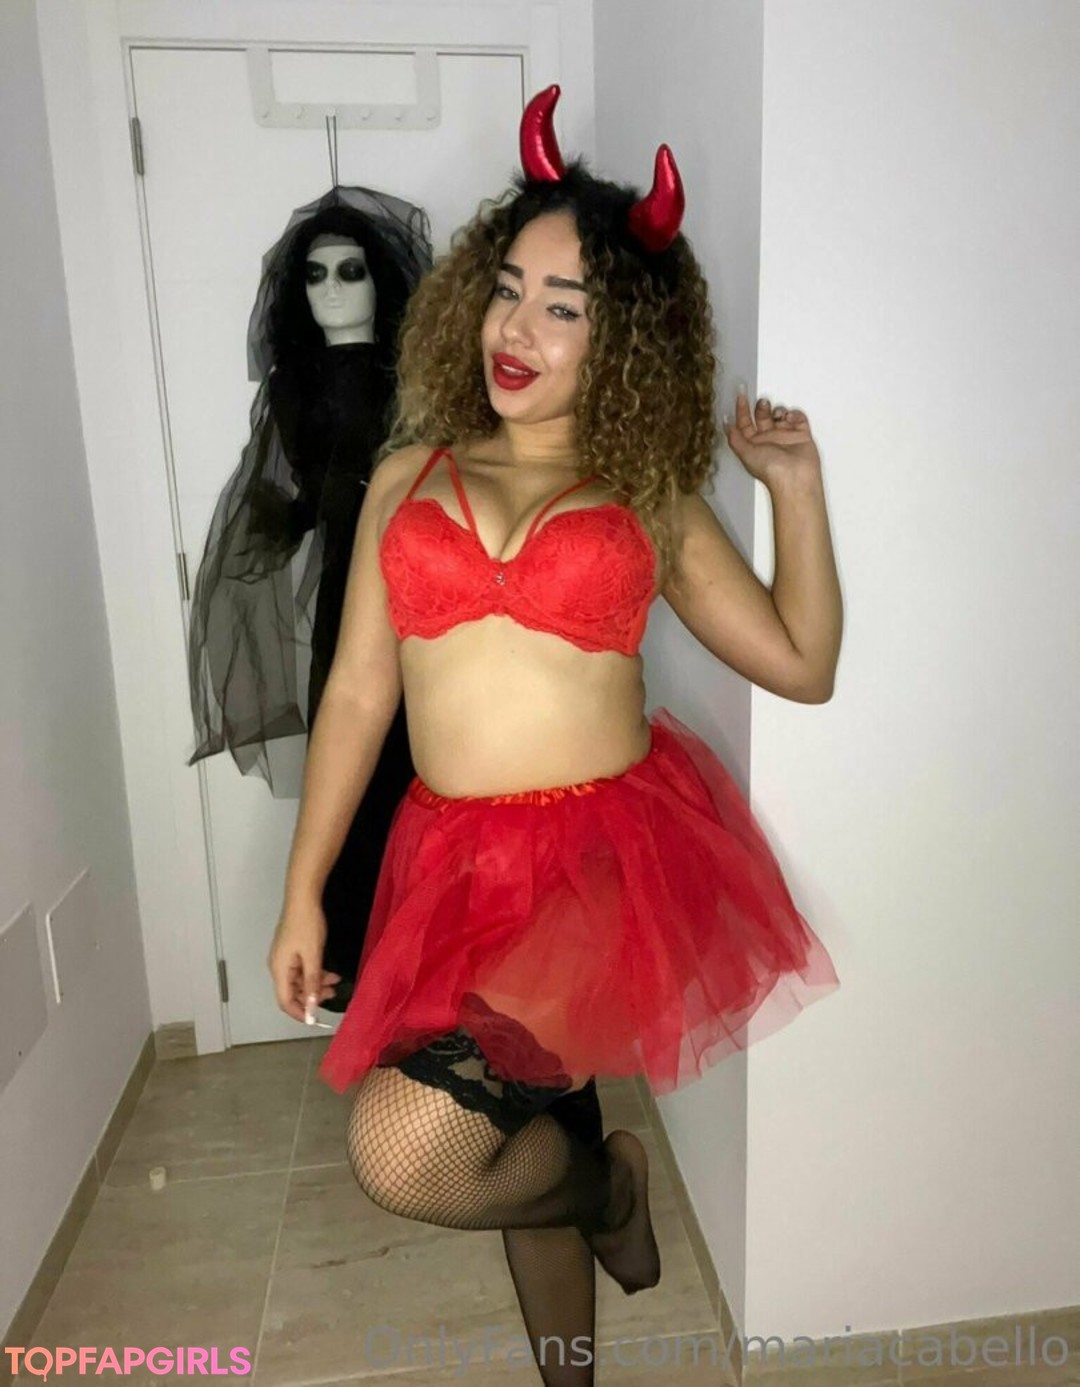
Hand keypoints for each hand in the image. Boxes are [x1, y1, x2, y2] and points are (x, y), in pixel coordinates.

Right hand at [267, 901, 340, 1023]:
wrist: (303, 898)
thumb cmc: (307, 925)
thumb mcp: (313, 957)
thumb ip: (312, 983)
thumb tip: (310, 1008)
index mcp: (279, 969)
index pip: (285, 1001)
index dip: (299, 1013)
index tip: (315, 1020)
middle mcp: (278, 966)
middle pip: (292, 991)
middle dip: (311, 996)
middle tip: (332, 993)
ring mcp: (284, 957)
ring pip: (299, 980)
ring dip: (316, 984)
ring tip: (335, 981)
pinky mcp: (291, 950)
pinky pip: (302, 969)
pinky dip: (315, 973)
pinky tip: (329, 972)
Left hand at [724, 387, 820, 485]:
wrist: (795, 478)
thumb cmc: (770, 470)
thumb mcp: (745, 453)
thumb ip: (735, 438)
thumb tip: (726, 424)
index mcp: (753, 444)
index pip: (744, 423)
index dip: (741, 408)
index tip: (741, 394)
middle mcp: (768, 440)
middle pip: (762, 416)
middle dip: (761, 407)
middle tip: (763, 403)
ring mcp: (785, 436)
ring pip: (780, 415)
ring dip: (778, 410)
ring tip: (778, 414)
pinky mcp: (801, 435)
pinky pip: (798, 418)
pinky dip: (794, 414)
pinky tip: (790, 418)